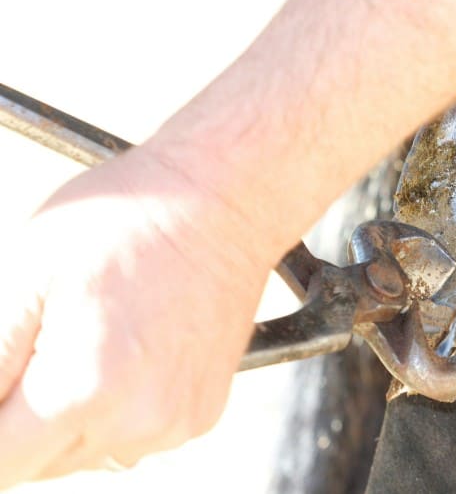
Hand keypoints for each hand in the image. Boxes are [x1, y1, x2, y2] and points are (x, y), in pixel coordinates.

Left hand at [0, 152, 269, 486]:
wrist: (224, 199)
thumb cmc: (127, 219)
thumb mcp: (24, 273)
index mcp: (86, 391)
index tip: (4, 369)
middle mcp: (139, 423)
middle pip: (34, 465)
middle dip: (15, 417)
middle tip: (37, 337)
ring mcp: (176, 423)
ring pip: (81, 455)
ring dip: (62, 418)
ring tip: (84, 337)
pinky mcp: (200, 415)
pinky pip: (129, 438)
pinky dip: (111, 408)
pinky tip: (120, 349)